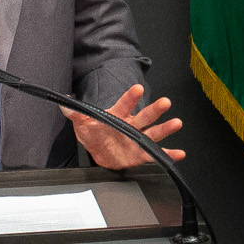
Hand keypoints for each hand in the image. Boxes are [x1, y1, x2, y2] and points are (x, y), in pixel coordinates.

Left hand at [70, 84, 186, 168]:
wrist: (99, 152)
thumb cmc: (93, 133)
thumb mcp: (81, 123)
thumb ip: (75, 114)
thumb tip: (64, 104)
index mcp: (117, 115)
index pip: (124, 104)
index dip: (130, 97)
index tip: (137, 89)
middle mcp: (130, 126)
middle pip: (144, 116)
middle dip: (154, 109)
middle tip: (165, 102)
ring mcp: (137, 140)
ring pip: (153, 133)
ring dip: (165, 129)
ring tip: (176, 123)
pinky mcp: (140, 154)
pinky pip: (155, 155)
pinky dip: (169, 154)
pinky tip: (179, 153)